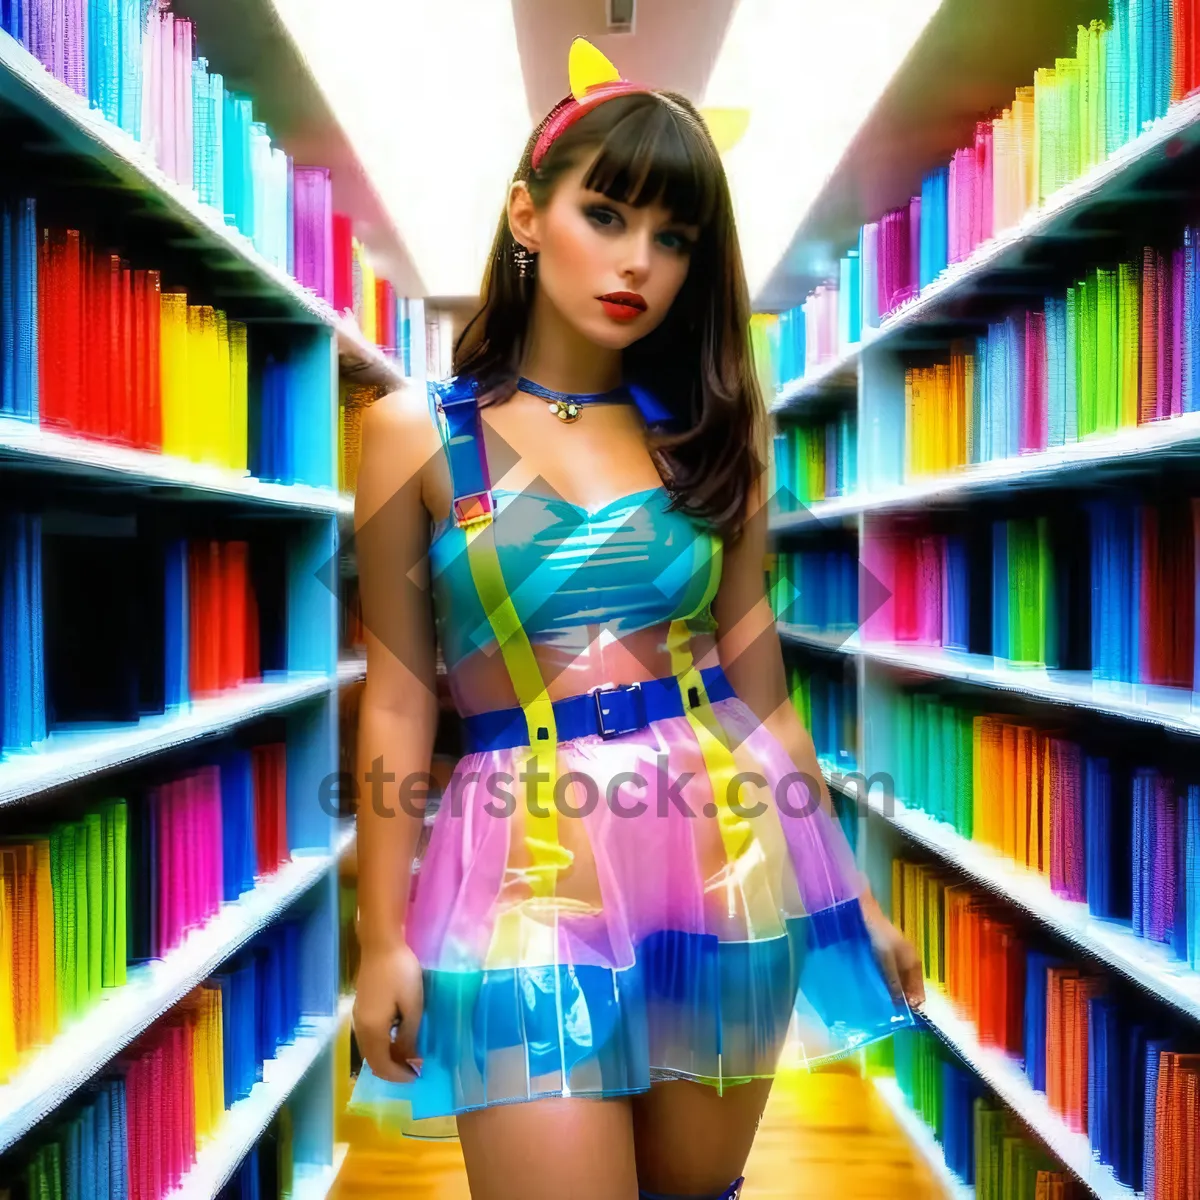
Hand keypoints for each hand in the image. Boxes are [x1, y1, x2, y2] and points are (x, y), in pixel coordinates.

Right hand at [352, 942, 425, 1082]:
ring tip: (409, 1056)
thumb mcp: (412, 1006)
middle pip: (373, 1061)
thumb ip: (409, 1035)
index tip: (417, 1077)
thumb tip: (410, 1059)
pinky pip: (370, 1037)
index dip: (399, 1075)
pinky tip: (397, 1038)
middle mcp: (361, 1029)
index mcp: (373, 1031)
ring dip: (387, 1058)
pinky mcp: (361, 1008)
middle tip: (414, 1070)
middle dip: (392, 1070)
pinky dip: (383, 1045)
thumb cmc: (400, 974)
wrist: (381, 944)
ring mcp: (359, 1017)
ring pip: (370, 1050)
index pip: (382, 1065)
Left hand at [862, 899, 925, 1010]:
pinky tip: (878, 986)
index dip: (914, 1002)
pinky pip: (891, 972)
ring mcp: (899, 955)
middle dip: (904, 998)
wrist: (866, 914)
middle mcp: (910, 959)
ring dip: (895, 990)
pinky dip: (888, 981)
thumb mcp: (886, 960)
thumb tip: (900, 1003)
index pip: (919, 988)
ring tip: (885, 1003)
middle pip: (910, 984)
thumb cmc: (878, 935)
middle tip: (893, 1012)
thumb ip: (893, 980)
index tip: (905, 1016)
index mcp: (913, 961)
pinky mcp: (888, 952)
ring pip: (900, 979)